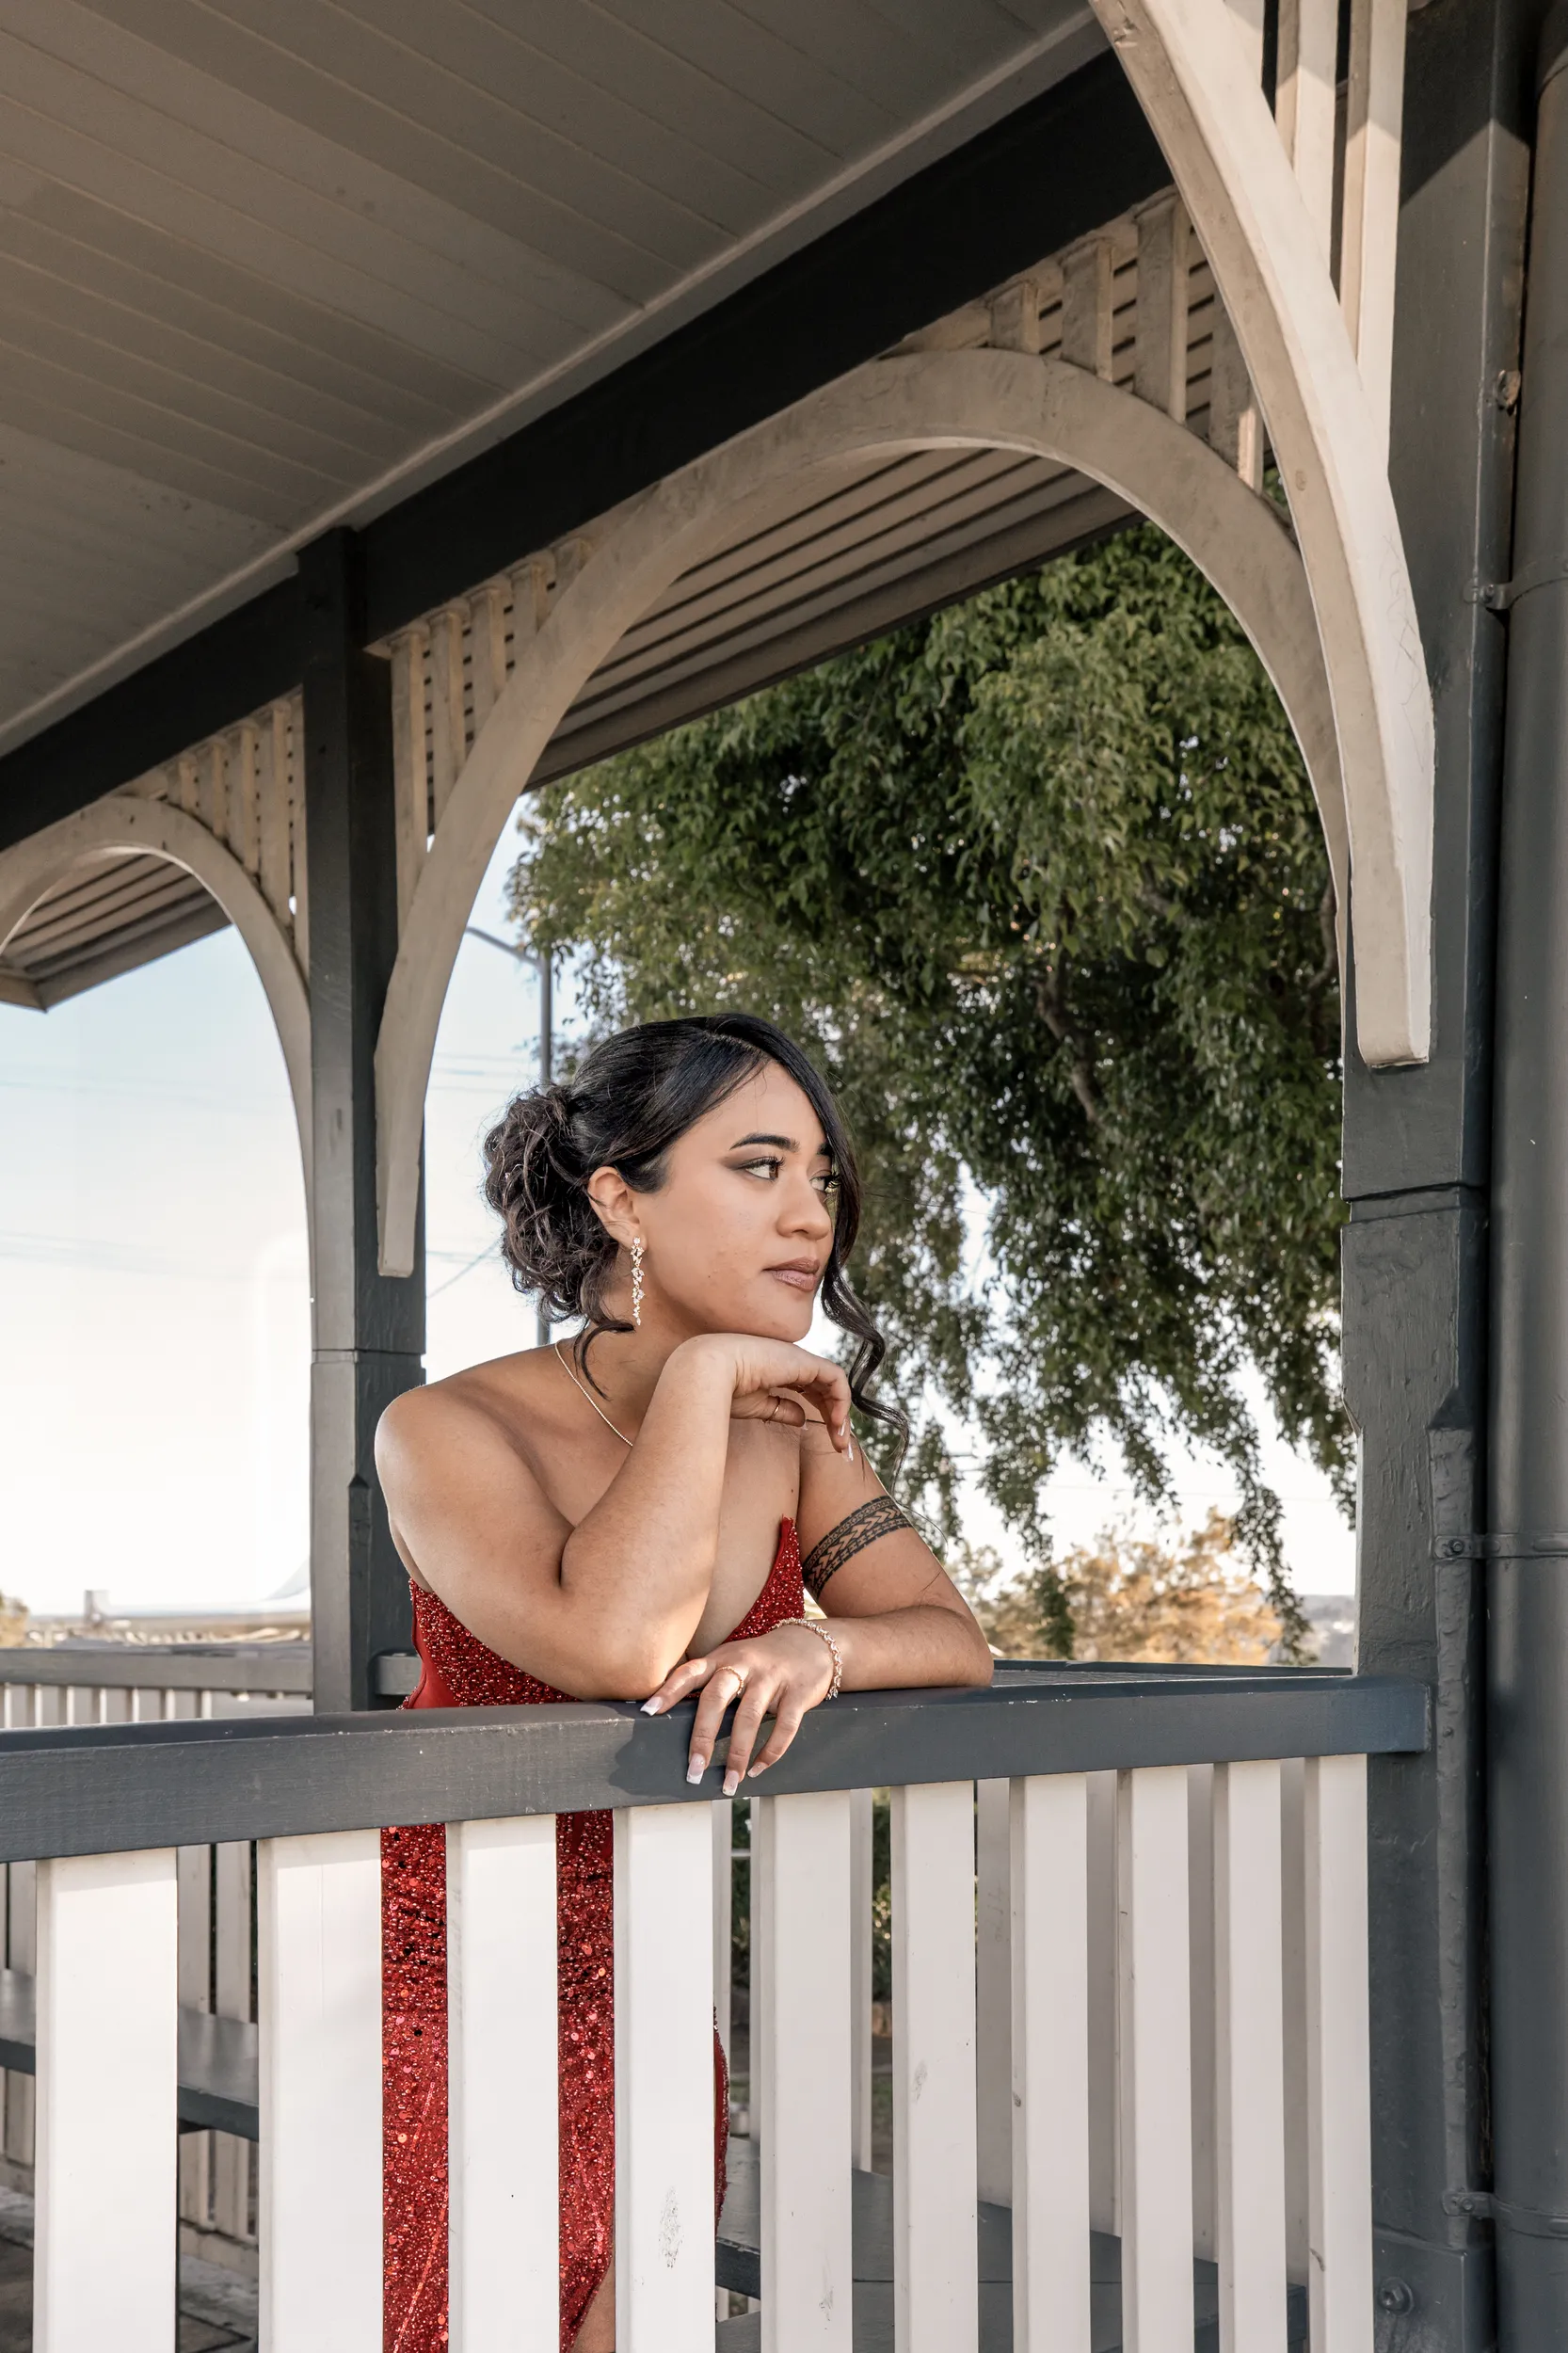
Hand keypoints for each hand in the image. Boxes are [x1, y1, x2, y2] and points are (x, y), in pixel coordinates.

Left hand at [641, 1625, 835, 1791]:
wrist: (813, 1644)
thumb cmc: (763, 1660)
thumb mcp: (733, 1660)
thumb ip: (710, 1682)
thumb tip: (676, 1721)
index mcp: (722, 1658)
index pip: (689, 1672)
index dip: (668, 1691)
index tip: (648, 1712)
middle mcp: (744, 1665)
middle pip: (716, 1699)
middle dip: (702, 1737)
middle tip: (694, 1770)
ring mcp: (772, 1678)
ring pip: (749, 1717)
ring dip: (737, 1754)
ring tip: (730, 1782)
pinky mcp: (798, 1692)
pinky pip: (784, 1726)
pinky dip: (771, 1751)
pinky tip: (758, 1769)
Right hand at [675, 1334, 853, 1455]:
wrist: (708, 1374)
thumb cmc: (723, 1390)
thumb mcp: (759, 1406)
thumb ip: (782, 1410)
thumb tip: (802, 1419)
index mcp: (778, 1370)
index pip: (811, 1390)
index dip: (823, 1413)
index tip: (828, 1441)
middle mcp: (791, 1362)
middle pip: (825, 1389)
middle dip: (836, 1419)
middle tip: (840, 1448)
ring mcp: (798, 1359)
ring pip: (834, 1384)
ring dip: (840, 1413)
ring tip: (840, 1441)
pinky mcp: (804, 1361)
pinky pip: (835, 1378)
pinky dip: (841, 1400)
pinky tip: (835, 1423)